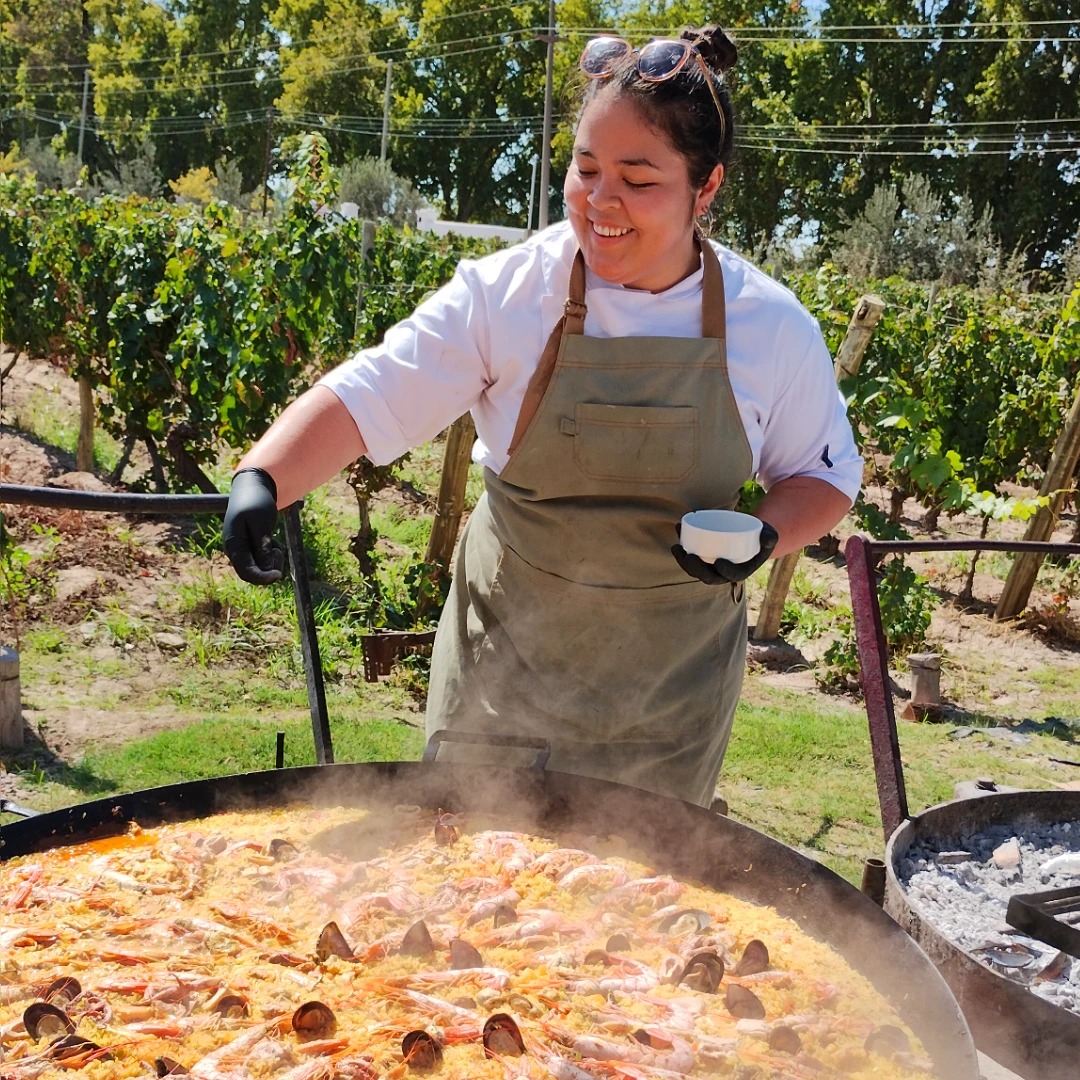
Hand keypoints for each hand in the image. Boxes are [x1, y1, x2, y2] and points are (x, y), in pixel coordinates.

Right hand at [222, 468, 284, 584]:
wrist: (252, 487)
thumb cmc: (256, 502)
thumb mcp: (261, 522)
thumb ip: (262, 546)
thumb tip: (265, 569)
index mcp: (234, 545)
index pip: (246, 572)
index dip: (262, 578)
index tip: (278, 575)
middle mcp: (235, 550)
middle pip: (253, 573)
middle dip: (269, 567)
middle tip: (278, 549)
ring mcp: (242, 550)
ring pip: (260, 568)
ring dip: (272, 560)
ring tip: (275, 542)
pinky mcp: (250, 548)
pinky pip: (263, 560)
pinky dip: (271, 554)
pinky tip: (272, 540)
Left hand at [672, 520, 778, 584]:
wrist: (750, 536)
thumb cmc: (760, 537)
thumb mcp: (769, 536)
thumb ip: (770, 537)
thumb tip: (768, 538)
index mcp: (741, 571)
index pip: (732, 575)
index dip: (725, 571)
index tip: (718, 561)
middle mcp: (725, 573)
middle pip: (708, 576)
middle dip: (695, 569)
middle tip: (688, 555)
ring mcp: (713, 567)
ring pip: (696, 570)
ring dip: (683, 562)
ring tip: (676, 548)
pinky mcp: (704, 559)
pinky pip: (691, 560)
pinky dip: (682, 552)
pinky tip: (677, 540)